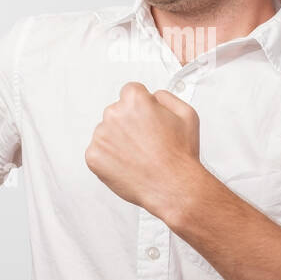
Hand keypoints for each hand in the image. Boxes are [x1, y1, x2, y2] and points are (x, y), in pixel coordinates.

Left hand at [85, 82, 201, 218]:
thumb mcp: (187, 114)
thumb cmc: (180, 154)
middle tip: (145, 142)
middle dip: (128, 124)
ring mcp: (101, 136)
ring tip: (139, 156)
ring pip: (106, 133)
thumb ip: (166, 97)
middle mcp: (114, 114)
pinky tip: (128, 165)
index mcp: (134, 100)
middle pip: (117, 112)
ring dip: (118, 141)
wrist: (172, 187)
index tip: (146, 119)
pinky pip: (98, 152)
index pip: (130, 92)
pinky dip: (110, 159)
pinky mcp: (93, 156)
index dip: (141, 107)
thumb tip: (153, 96)